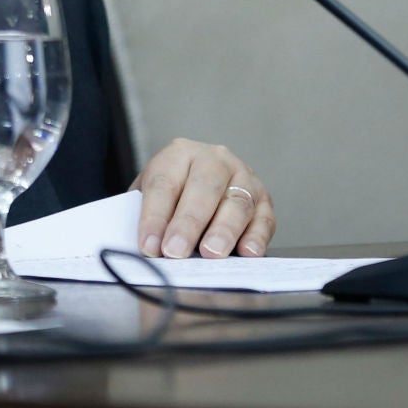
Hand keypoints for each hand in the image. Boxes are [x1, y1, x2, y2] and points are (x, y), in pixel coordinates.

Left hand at [130, 139, 274, 259]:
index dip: (154, 216)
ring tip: (210, 253)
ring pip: (237, 202)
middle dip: (189, 222)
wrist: (197, 187)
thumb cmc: (170, 197)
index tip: (148, 246)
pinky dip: (257, 237)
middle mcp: (214, 159)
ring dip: (224, 230)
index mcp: (179, 154)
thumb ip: (143, 218)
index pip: (164, 183)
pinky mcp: (263, 198)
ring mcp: (243, 176)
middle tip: (176, 250)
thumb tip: (146, 248)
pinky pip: (264, 218)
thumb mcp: (147, 199)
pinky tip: (247, 252)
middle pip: (204, 187)